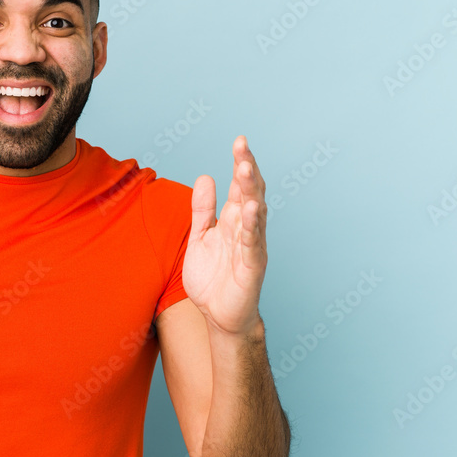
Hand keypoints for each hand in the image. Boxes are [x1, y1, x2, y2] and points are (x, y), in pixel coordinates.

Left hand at [182, 136, 267, 336]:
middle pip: (250, 193)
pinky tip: (252, 208)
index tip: (239, 141)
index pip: (240, 186)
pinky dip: (253, 225)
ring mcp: (252, 246)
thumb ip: (203, 209)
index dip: (240, 164)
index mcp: (234, 220)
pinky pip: (253, 242)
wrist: (219, 316)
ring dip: (251, 190)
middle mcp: (247, 228)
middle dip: (247, 168)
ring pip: (255, 213)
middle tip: (242, 145)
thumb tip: (205, 176)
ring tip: (246, 168)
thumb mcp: (201, 237)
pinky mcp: (252, 266)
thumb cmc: (214, 277)